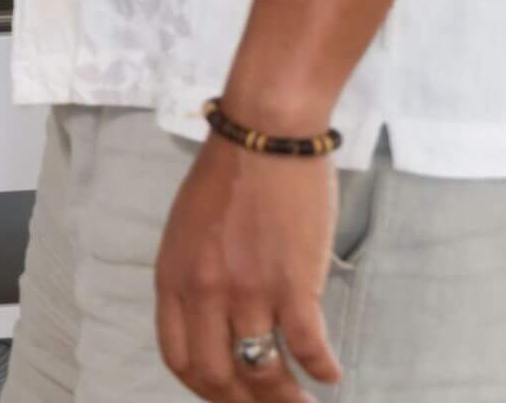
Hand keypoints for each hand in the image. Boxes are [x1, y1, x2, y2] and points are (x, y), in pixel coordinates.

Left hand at [155, 135, 343, 401]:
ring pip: (263, 373)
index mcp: (174, 275)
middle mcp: (205, 290)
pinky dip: (321, 370)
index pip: (179, 358)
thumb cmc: (230, 173)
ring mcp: (248, 289)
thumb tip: (213, 325)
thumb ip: (194, 277)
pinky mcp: (292, 282)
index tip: (231, 394)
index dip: (206, 389)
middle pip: (217, 378)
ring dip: (286, 400)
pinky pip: (306, 348)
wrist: (265, 131)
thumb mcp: (189, 228)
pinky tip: (331, 374)